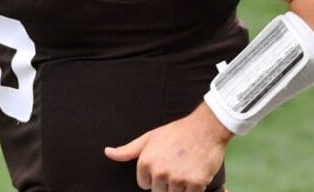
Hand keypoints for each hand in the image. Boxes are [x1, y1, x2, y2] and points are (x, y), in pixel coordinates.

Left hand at [104, 103, 233, 191]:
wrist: (206, 127)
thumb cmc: (177, 132)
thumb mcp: (150, 137)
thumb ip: (128, 150)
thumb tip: (107, 152)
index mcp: (146, 163)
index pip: (145, 185)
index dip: (155, 175)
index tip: (165, 163)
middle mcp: (160, 172)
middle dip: (168, 182)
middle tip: (178, 164)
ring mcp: (177, 179)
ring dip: (181, 186)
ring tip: (187, 167)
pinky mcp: (195, 184)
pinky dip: (195, 187)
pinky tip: (196, 172)